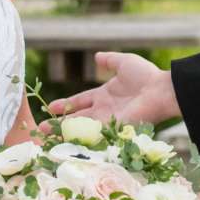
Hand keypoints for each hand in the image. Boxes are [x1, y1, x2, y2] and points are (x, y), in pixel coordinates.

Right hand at [49, 51, 178, 129]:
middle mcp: (104, 110)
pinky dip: (76, 139)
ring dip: (62, 134)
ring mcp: (107, 121)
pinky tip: (60, 142)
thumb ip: (110, 60)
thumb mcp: (124, 63)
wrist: (159, 91)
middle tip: (40, 129)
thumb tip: (97, 56)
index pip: (80, 101)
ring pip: (80, 129)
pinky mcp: (111, 129)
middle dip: (58, 124)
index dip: (65, 104)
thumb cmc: (146, 76)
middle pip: (76, 118)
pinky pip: (90, 134)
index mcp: (105, 95)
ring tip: (44, 138)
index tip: (50, 107)